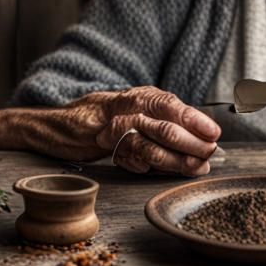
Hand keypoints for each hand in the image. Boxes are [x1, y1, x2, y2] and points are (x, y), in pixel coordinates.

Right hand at [0, 86, 220, 176]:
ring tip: (192, 167)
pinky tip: (153, 170)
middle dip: (190, 140)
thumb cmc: (96, 122)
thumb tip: (200, 141)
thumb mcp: (130, 117)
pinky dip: (141, 163)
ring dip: (173, 156)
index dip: (194, 118)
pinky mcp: (93, 138)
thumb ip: (160, 125)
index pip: (171, 103)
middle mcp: (124, 103)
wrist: (50, 125)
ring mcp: (107, 120)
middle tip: (209, 154)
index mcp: (138, 96)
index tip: (215, 133)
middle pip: (164, 120)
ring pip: (146, 137)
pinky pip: (122, 151)